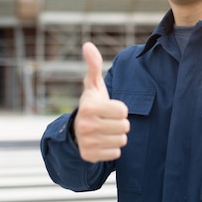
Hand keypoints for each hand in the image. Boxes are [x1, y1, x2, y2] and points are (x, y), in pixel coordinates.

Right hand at [73, 42, 129, 162]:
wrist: (76, 131)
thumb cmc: (92, 104)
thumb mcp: (93, 85)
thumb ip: (94, 65)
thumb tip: (87, 45)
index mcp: (88, 107)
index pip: (123, 110)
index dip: (120, 109)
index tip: (110, 108)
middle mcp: (86, 126)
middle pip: (124, 127)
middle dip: (120, 123)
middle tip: (108, 120)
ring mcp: (87, 142)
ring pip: (121, 140)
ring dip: (117, 135)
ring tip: (106, 130)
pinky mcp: (90, 156)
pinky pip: (115, 153)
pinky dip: (112, 148)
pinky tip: (103, 141)